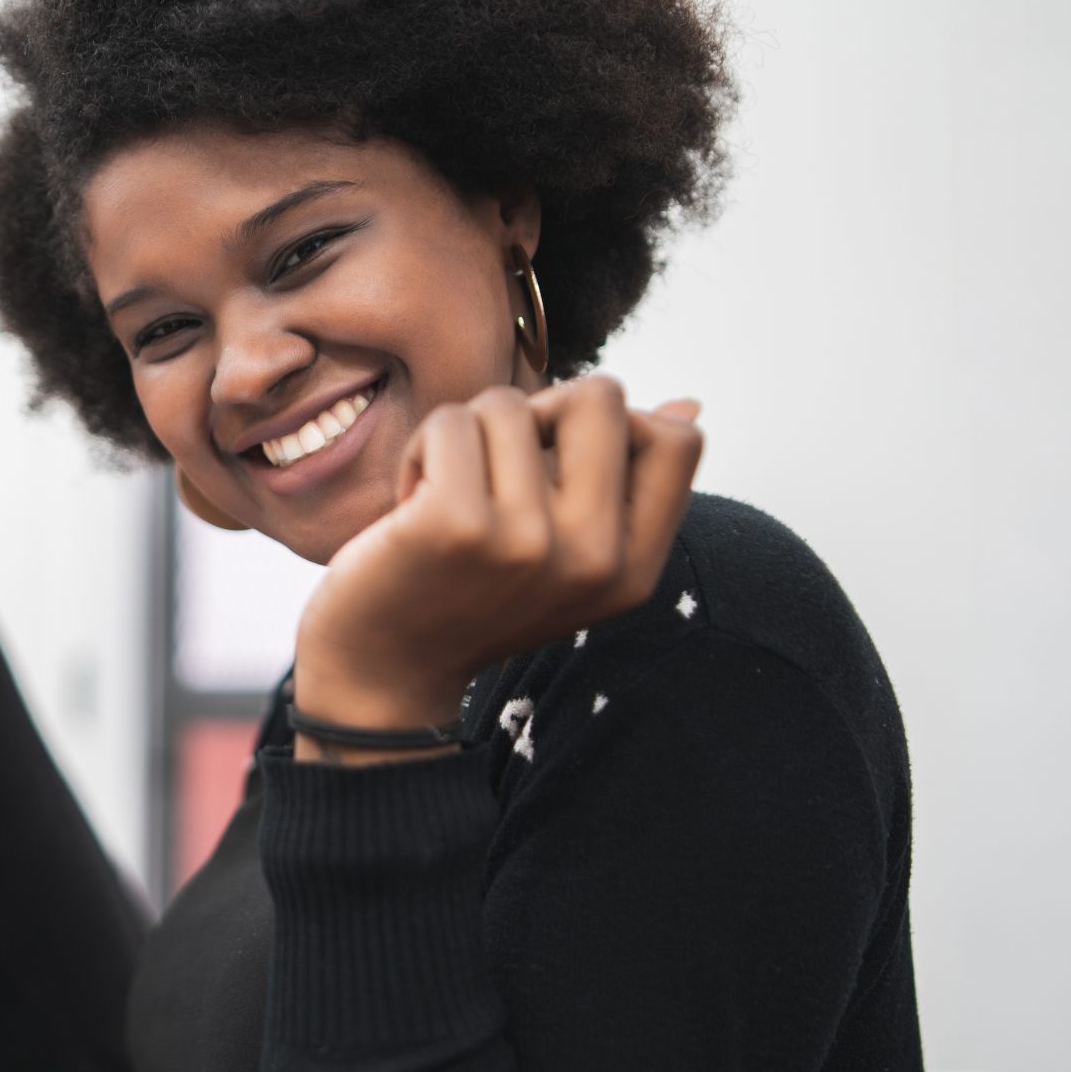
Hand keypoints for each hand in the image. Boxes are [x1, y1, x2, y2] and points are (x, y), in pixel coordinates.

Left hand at [294, 378, 702, 758]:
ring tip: (445, 492)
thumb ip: (626, 488)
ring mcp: (527, 542)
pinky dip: (424, 447)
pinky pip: (452, 422)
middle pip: (601, 398)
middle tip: (497, 460)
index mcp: (632, 571)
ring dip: (467, 436)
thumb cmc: (469, 597)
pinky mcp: (456, 523)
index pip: (677, 442)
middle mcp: (593, 561)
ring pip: (510, 404)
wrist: (382, 673)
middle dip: (539, 409)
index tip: (557, 461)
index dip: (613, 423)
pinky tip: (410, 498)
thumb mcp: (567, 559)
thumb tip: (688, 404)